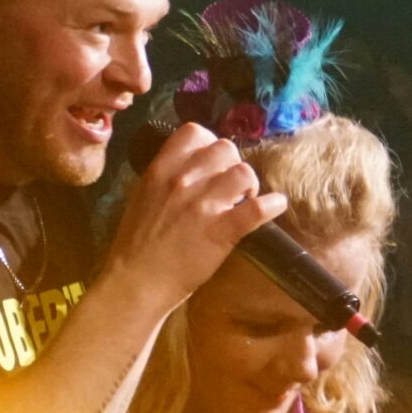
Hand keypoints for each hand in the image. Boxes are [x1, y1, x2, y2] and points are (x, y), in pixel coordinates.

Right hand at [101, 122, 285, 313]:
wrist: (136, 281)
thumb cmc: (136, 243)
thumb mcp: (143, 196)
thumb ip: (165, 176)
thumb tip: (190, 166)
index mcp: (161, 169)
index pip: (194, 132)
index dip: (209, 144)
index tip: (212, 163)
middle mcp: (183, 180)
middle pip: (225, 149)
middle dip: (232, 165)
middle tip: (230, 186)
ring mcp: (203, 205)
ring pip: (244, 173)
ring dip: (249, 185)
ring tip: (245, 199)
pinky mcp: (222, 231)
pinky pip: (257, 209)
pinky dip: (271, 205)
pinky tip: (275, 206)